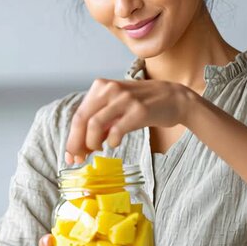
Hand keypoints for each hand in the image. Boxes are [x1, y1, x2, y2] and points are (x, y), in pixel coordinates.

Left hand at [65, 78, 192, 163]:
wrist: (175, 98)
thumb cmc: (144, 104)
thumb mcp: (118, 106)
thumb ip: (100, 121)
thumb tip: (80, 146)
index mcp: (102, 86)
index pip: (79, 114)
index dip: (72, 137)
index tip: (71, 155)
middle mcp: (111, 89)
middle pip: (82, 119)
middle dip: (76, 143)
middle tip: (78, 159)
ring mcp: (125, 99)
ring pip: (94, 124)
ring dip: (92, 143)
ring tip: (99, 149)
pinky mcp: (139, 111)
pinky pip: (116, 130)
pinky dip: (112, 141)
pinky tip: (115, 143)